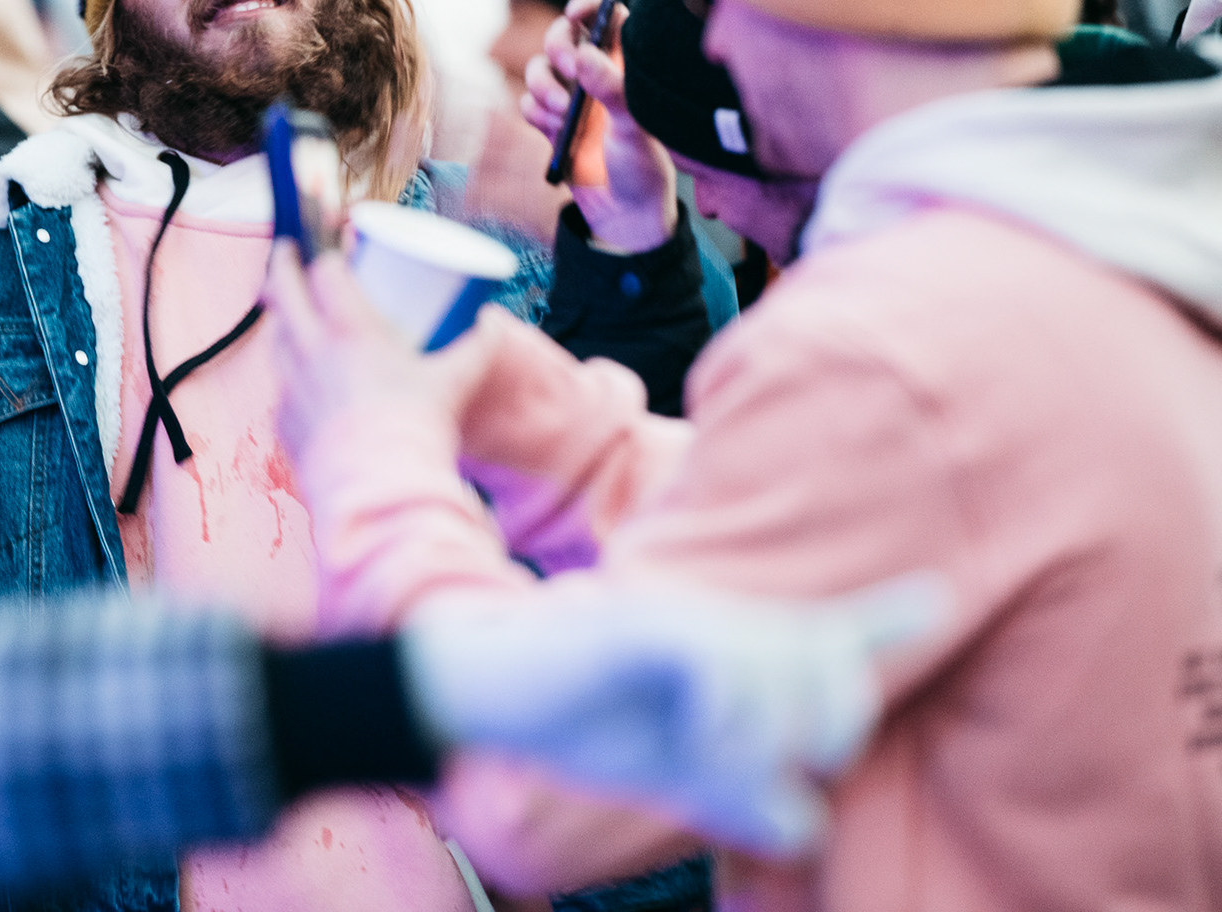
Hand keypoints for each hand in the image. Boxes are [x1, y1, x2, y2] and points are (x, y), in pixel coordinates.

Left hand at [264, 242, 504, 468]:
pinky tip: (301, 376)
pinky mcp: (284, 422)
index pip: (327, 274)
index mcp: (350, 331)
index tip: (330, 247)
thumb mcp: (453, 383)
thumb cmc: (417, 431)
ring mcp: (292, 386)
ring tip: (290, 310)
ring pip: (275, 337)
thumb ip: (477, 350)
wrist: (380, 490)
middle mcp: (311, 351)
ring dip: (281, 317)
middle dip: (282, 266)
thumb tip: (494, 325)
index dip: (327, 255)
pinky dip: (288, 372)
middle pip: (283, 292)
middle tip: (286, 253)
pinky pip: (280, 386)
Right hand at [402, 572, 950, 859]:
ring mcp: (690, 616)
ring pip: (782, 681)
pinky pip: (726, 677)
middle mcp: (723, 622)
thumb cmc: (574, 725)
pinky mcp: (651, 624)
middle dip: (823, 733)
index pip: (825, 632)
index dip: (887, 617)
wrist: (485, 695)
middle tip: (769, 777)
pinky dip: (719, 729)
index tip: (936, 597)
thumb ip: (740, 793)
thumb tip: (806, 823)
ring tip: (707, 768)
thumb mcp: (671, 774)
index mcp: (732, 651)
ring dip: (755, 749)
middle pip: (829, 668)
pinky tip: (687, 737)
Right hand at [521, 0, 677, 252]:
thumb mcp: (635, 128)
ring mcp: (570, 100)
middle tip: (567, 69)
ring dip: (543, 87)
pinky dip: (535, 114)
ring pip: (538, 70)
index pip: (607, 18)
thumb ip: (612, 89)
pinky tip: (555, 132)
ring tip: (562, 114)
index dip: (589, 5)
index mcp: (624, 67)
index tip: (576, 12)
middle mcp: (595, 77)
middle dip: (556, 48)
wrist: (622, 213)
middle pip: (563, 37)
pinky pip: (527, 103)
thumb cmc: (642, 167)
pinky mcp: (549, 124)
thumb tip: (585, 56)